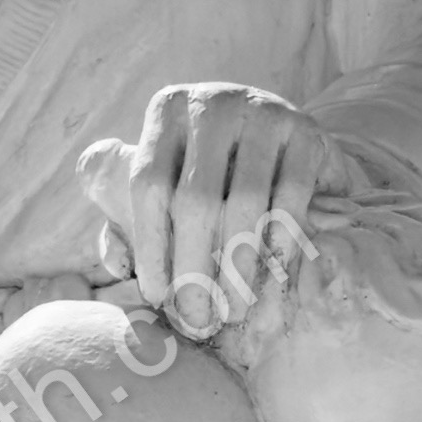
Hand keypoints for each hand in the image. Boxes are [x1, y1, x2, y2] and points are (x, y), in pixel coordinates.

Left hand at [79, 85, 346, 338]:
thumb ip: (128, 217)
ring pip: (244, 203)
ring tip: (234, 308)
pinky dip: (279, 240)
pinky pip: (291, 196)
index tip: (157, 295)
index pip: (148, 185)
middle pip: (194, 199)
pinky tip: (270, 270)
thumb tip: (116, 262)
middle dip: (194, 269)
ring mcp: (263, 113)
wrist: (287, 135)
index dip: (150, 246)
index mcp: (167, 110)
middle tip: (199, 317)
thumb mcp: (166, 180)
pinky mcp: (306, 131)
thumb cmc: (212, 170)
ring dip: (238, 267)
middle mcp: (212, 104)